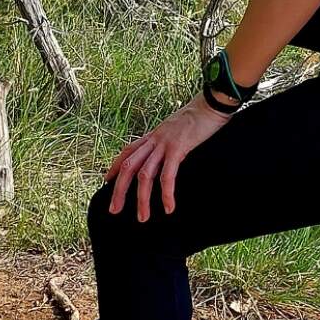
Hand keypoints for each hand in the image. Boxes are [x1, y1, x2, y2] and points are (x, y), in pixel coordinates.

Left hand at [106, 92, 232, 220]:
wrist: (212, 103)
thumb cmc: (201, 116)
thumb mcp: (178, 129)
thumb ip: (170, 141)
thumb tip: (171, 153)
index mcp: (154, 135)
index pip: (127, 151)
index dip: (114, 166)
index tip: (106, 181)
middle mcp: (154, 139)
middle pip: (128, 166)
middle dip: (119, 189)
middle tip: (114, 209)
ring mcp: (165, 144)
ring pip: (144, 174)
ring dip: (141, 198)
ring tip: (143, 217)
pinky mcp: (178, 148)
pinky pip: (167, 175)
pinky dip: (166, 193)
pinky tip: (168, 207)